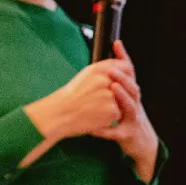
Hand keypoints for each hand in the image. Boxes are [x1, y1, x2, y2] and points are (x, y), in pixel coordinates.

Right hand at [23, 52, 138, 143]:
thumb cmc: (70, 97)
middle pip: (126, 85)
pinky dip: (109, 117)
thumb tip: (121, 69)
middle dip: (120, 93)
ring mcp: (110, 95)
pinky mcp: (112, 110)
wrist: (59, 114)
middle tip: (104, 99)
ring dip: (113, 105)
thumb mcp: (86, 76)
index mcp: (99, 69)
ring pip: (122, 101)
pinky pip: (118, 114)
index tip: (125, 80)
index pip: (125, 67)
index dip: (127, 75)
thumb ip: (105, 71)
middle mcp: (106, 80)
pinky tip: (95, 116)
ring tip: (95, 107)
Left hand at [88, 41, 159, 181]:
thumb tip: (110, 61)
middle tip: (111, 69)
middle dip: (124, 78)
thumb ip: (119, 83)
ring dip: (122, 97)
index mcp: (132, 96)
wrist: (143, 143)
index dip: (125, 59)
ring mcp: (133, 120)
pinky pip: (116, 133)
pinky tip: (94, 129)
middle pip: (134, 89)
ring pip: (131, 107)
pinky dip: (106, 131)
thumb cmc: (130, 119)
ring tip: (112, 89)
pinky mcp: (127, 135)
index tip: (116, 44)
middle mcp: (135, 106)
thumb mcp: (126, 100)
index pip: (130, 74)